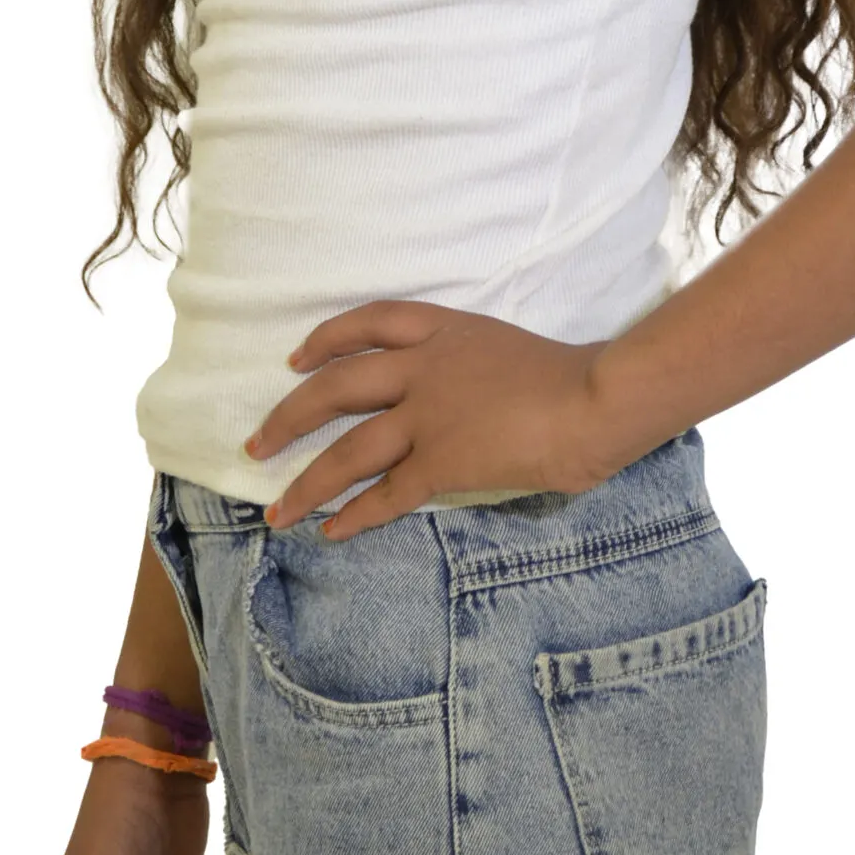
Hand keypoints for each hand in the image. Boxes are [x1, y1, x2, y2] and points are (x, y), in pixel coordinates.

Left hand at [242, 301, 614, 537]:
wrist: (596, 398)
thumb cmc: (571, 376)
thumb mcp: (507, 348)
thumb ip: (472, 366)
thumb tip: (456, 399)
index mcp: (445, 330)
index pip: (370, 322)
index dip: (326, 339)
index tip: (296, 359)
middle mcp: (424, 369)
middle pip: (336, 387)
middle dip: (290, 417)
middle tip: (257, 443)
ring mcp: (429, 417)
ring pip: (348, 451)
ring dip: (307, 483)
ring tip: (277, 511)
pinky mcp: (442, 464)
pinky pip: (385, 494)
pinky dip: (353, 514)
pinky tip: (330, 532)